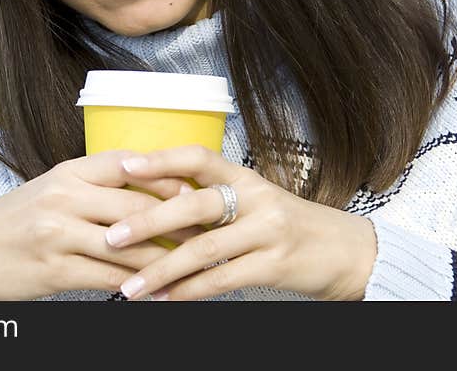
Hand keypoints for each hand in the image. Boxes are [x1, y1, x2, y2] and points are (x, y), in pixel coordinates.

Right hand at [0, 149, 204, 299]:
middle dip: (178, 221)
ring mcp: (58, 235)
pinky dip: (138, 287)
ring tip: (194, 265)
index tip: (197, 189)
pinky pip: (109, 279)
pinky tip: (159, 291)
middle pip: (134, 207)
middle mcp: (64, 198)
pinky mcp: (55, 271)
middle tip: (210, 231)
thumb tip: (152, 185)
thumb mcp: (55, 186)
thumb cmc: (21, 216)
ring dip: (166, 259)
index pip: (126, 164)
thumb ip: (97, 182)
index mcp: (68, 171)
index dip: (166, 176)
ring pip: (127, 248)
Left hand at [102, 145, 377, 300]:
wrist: (345, 250)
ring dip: (162, 269)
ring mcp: (268, 230)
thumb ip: (212, 201)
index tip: (124, 166)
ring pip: (205, 248)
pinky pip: (224, 278)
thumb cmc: (287, 225)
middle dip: (149, 221)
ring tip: (130, 287)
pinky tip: (166, 300)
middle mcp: (255, 197)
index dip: (161, 159)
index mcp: (244, 176)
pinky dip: (190, 291)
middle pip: (195, 204)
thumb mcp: (253, 202)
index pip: (198, 157)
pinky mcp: (275, 264)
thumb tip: (156, 205)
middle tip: (111, 236)